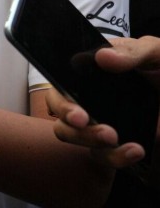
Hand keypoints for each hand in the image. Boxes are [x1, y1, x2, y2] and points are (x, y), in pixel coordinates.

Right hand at [47, 37, 159, 174]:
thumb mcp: (154, 53)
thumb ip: (131, 51)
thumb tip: (102, 57)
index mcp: (89, 70)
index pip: (60, 79)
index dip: (61, 96)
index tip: (76, 111)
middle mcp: (85, 95)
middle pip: (57, 107)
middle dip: (66, 116)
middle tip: (83, 121)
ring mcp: (97, 120)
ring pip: (69, 134)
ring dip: (86, 138)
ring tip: (112, 138)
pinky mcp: (112, 143)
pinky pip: (101, 155)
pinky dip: (115, 156)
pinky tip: (135, 150)